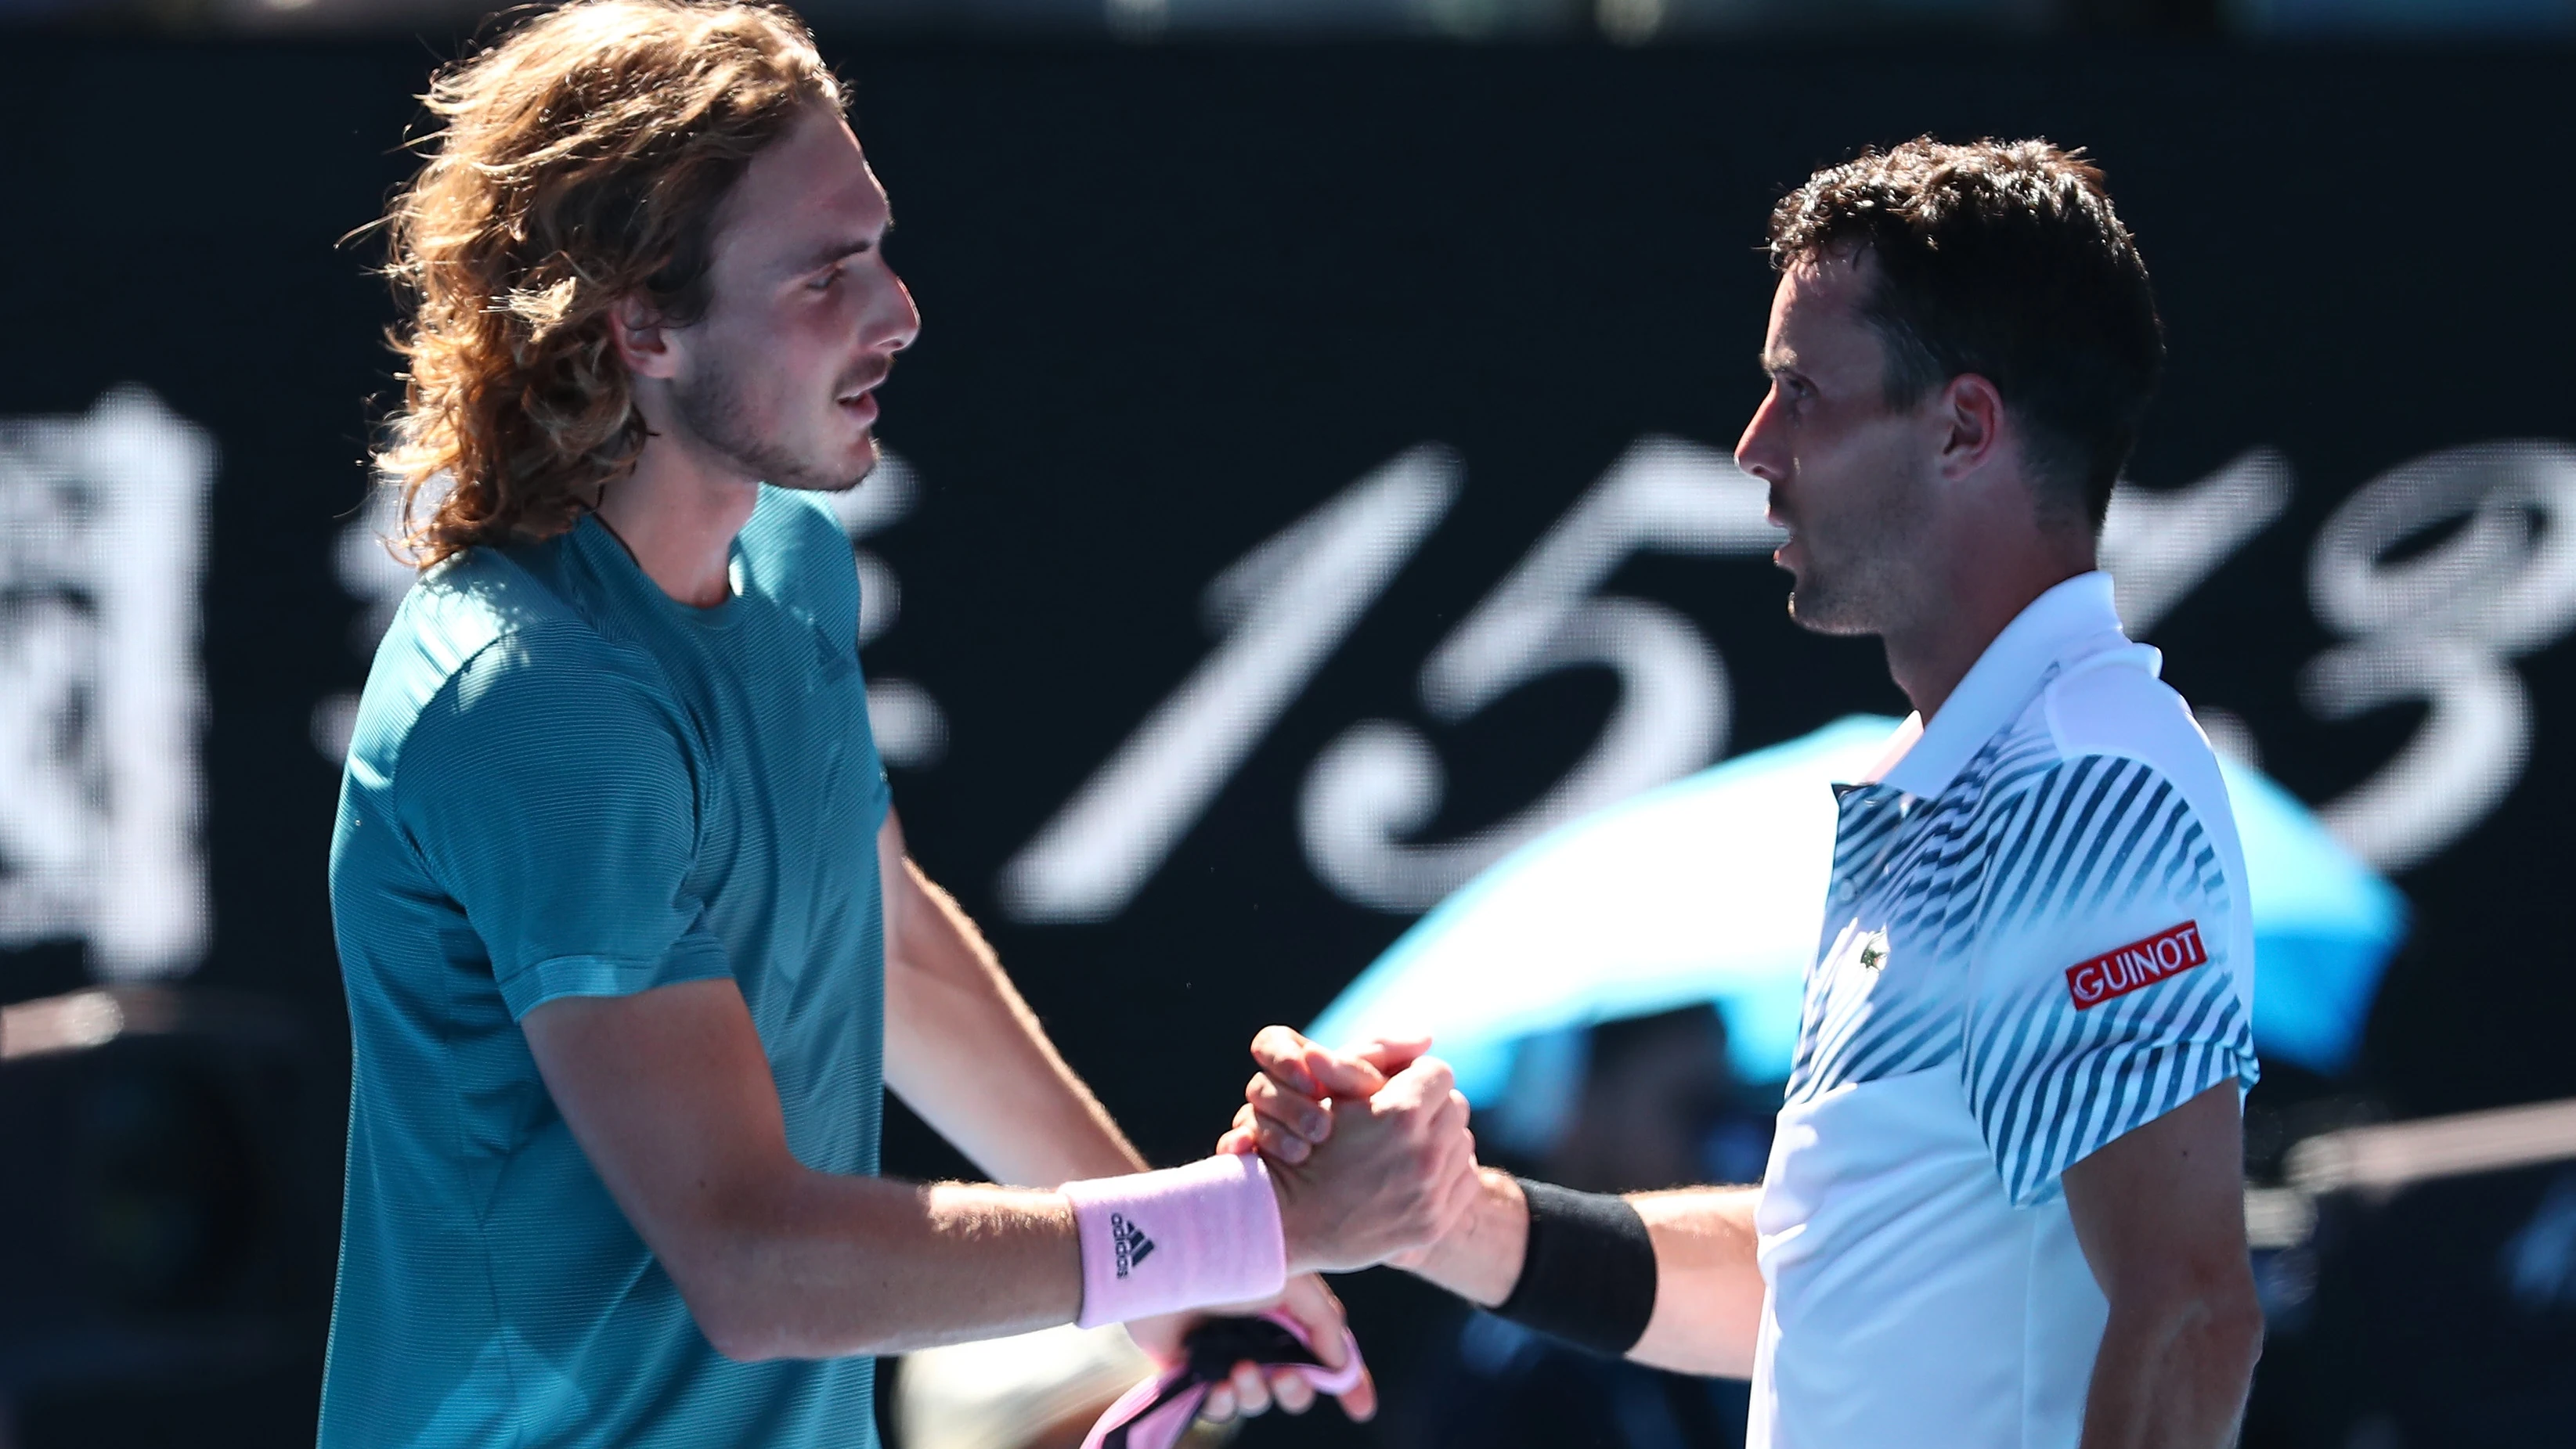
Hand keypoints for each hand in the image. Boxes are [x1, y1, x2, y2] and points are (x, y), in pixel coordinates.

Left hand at [1148, 1274, 1377, 1424]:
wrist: (1170, 1260)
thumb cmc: (1232, 1259)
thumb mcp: (1293, 1280)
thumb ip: (1325, 1322)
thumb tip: (1342, 1365)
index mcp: (1289, 1315)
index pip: (1327, 1355)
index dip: (1347, 1382)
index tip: (1361, 1408)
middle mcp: (1261, 1337)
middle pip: (1294, 1387)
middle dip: (1296, 1390)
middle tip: (1286, 1377)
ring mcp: (1226, 1355)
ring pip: (1257, 1399)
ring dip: (1256, 1392)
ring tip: (1241, 1370)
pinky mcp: (1193, 1370)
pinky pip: (1217, 1405)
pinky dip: (1223, 1402)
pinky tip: (1219, 1386)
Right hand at [1230, 1028, 1478, 1274]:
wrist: (1287, 1219)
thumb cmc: (1302, 1141)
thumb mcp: (1332, 1088)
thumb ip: (1378, 1054)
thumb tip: (1427, 1037)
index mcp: (1401, 1114)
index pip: (1439, 1073)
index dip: (1416, 1077)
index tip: (1397, 1089)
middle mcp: (1424, 1155)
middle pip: (1456, 1108)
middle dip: (1432, 1108)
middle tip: (1402, 1119)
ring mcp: (1431, 1194)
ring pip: (1463, 1144)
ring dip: (1440, 1141)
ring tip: (1405, 1149)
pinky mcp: (1434, 1224)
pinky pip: (1465, 1182)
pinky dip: (1445, 1176)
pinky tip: (1414, 1177)